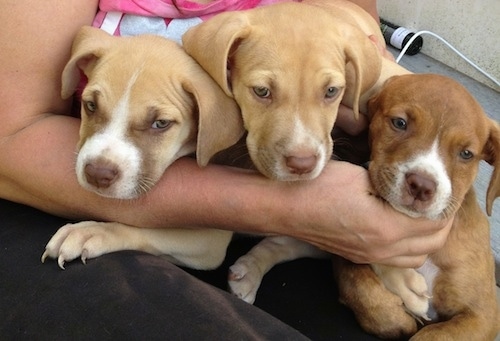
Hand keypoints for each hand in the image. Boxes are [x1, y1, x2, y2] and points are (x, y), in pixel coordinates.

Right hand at [281, 161, 452, 267]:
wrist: (285, 206)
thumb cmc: (318, 187)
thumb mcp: (360, 177)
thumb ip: (391, 187)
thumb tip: (408, 188)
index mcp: (386, 228)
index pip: (434, 224)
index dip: (444, 207)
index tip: (443, 190)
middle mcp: (381, 249)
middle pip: (430, 246)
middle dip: (441, 225)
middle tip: (437, 203)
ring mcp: (368, 255)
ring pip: (414, 258)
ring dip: (424, 239)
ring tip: (419, 216)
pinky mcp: (356, 255)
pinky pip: (394, 259)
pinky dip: (405, 246)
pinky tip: (396, 226)